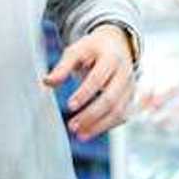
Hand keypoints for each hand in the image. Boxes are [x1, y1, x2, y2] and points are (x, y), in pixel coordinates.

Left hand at [45, 25, 135, 140]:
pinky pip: (121, 116)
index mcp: (111, 57)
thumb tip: (47, 82)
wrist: (116, 43)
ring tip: (80, 135)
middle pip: (111, 98)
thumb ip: (62, 67)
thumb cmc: (93, 48)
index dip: (85, 93)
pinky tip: (90, 132)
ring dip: (99, 125)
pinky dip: (106, 126)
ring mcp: (130, 87)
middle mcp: (124, 73)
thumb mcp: (77, 50)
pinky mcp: (130, 98)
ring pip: (119, 111)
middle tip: (72, 126)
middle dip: (91, 114)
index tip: (70, 105)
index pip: (98, 78)